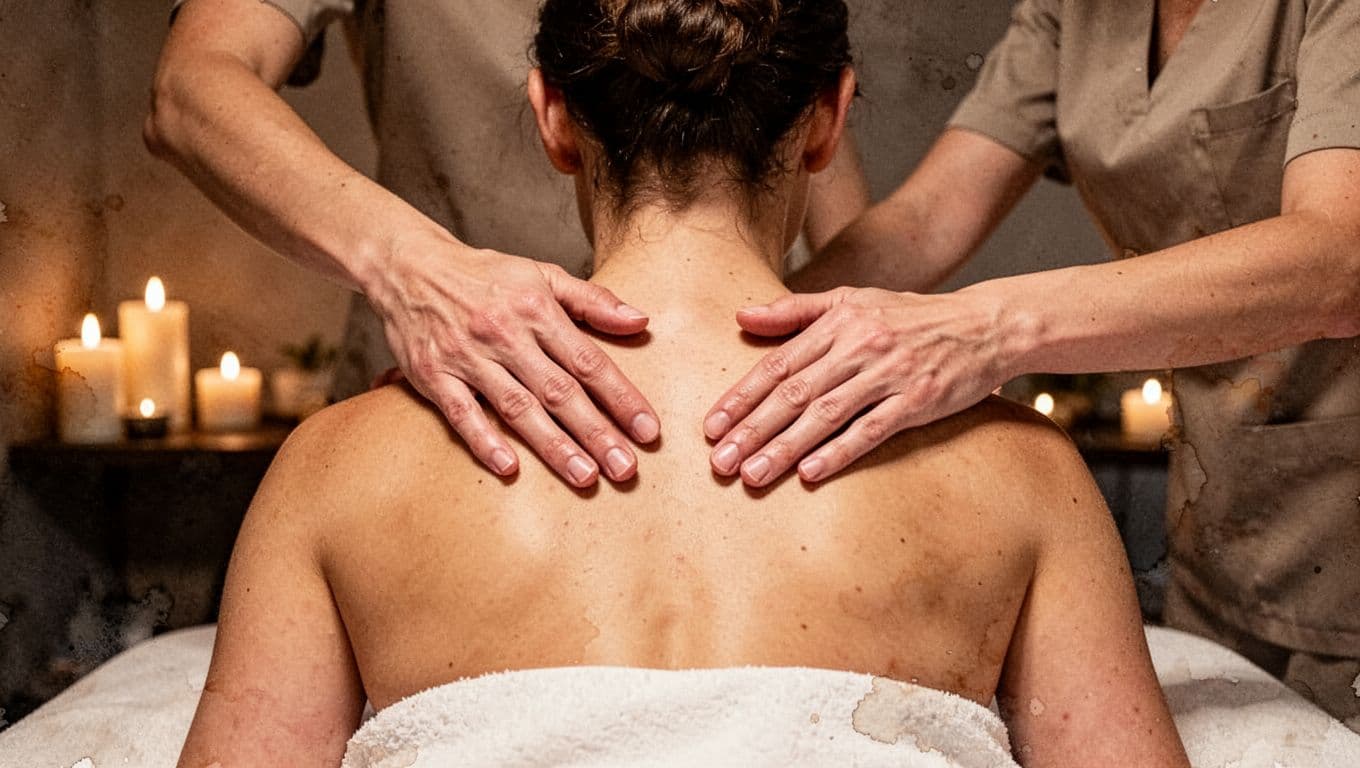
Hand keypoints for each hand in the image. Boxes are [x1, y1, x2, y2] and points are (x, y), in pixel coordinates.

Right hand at [367, 231, 659, 486]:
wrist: (407, 265)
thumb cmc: (484, 275)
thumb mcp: (541, 274)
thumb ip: (592, 300)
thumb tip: (640, 321)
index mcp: (537, 309)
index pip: (589, 361)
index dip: (621, 398)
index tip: (649, 431)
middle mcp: (505, 334)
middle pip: (559, 390)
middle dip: (596, 432)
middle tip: (625, 469)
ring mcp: (468, 356)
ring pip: (517, 407)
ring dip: (552, 445)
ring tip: (584, 476)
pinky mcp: (433, 375)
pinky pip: (461, 413)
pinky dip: (484, 439)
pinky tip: (508, 468)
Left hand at [703, 286, 1012, 486]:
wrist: (985, 325)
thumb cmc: (910, 317)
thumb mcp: (852, 299)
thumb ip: (795, 310)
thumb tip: (741, 316)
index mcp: (838, 323)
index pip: (778, 363)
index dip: (742, 397)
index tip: (711, 427)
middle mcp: (859, 346)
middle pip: (794, 392)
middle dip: (752, 429)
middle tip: (719, 462)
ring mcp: (890, 374)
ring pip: (826, 414)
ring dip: (785, 447)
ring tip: (752, 474)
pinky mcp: (918, 401)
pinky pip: (871, 430)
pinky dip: (838, 452)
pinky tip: (809, 474)